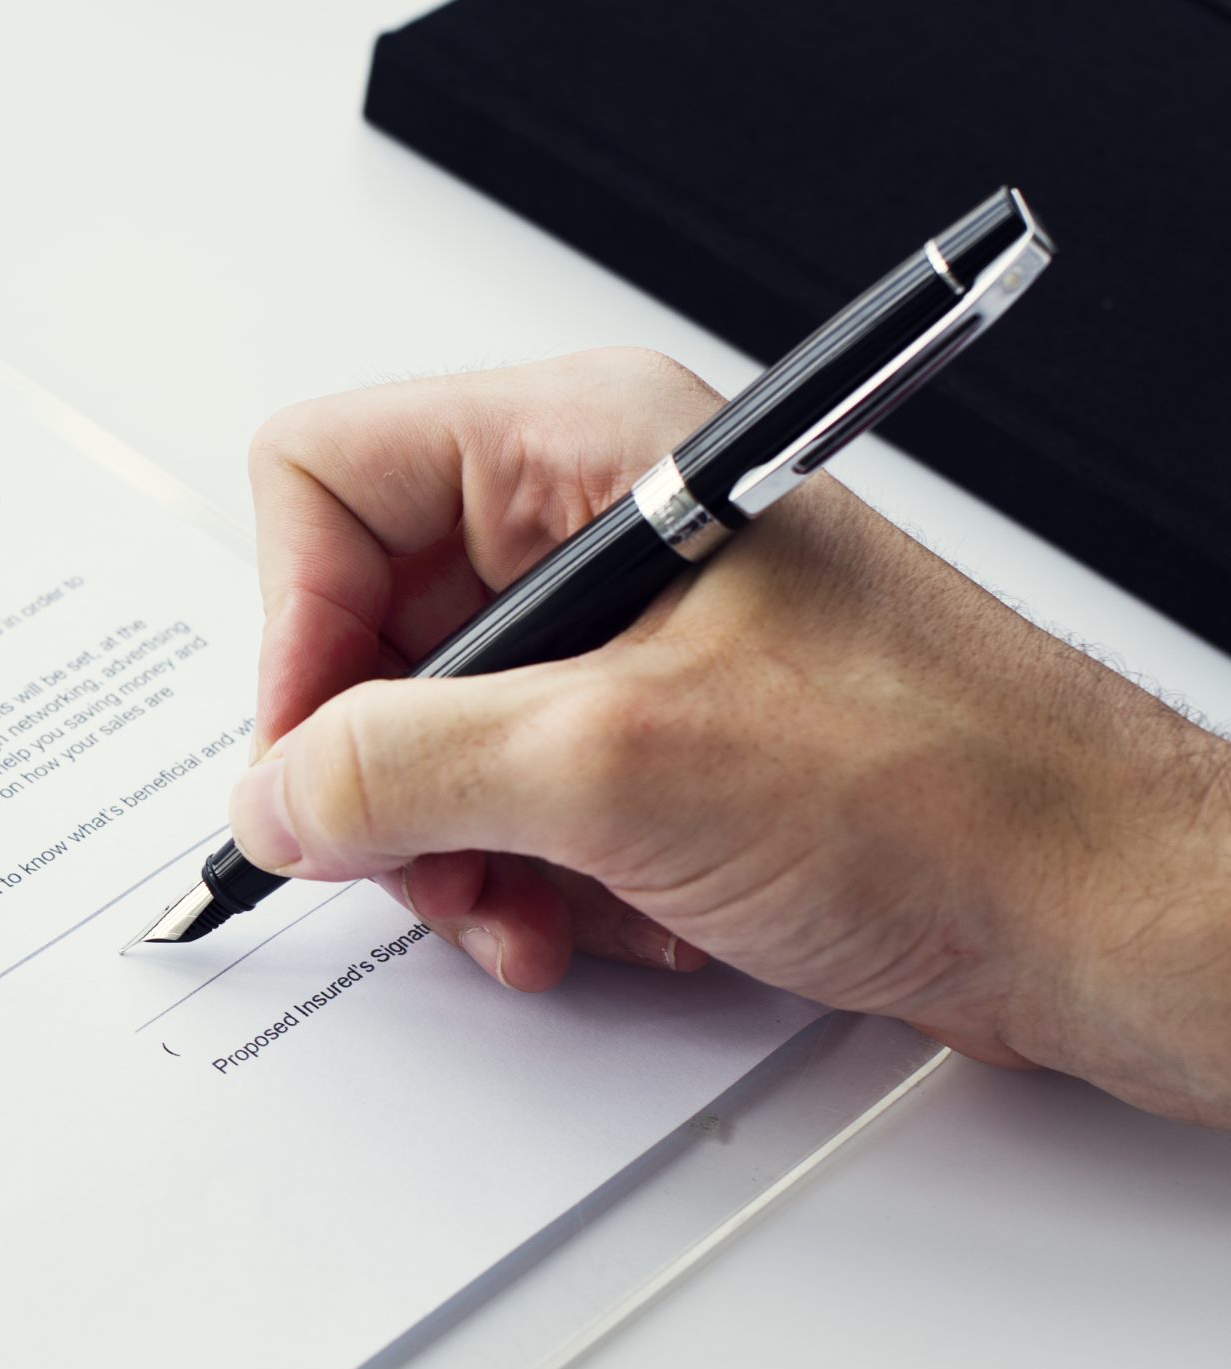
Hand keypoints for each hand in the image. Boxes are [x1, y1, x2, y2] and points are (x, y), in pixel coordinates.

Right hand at [231, 349, 1230, 1127]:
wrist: (1096, 909)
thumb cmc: (943, 788)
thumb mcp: (613, 769)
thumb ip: (398, 768)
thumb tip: (273, 790)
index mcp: (586, 449)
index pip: (329, 479)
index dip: (295, 627)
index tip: (313, 756)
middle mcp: (599, 523)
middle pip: (367, 621)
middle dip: (384, 771)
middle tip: (426, 858)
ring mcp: (628, 632)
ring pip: (431, 729)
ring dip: (457, 847)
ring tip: (526, 909)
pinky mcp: (654, 729)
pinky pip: (510, 794)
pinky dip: (529, 874)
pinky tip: (597, 919)